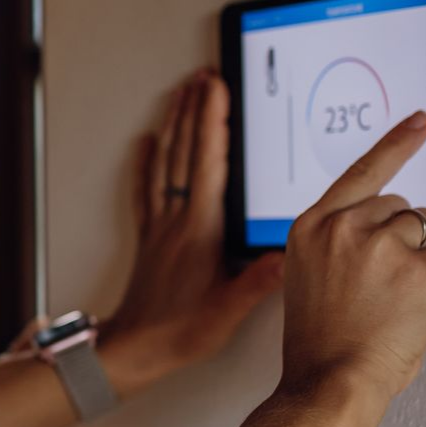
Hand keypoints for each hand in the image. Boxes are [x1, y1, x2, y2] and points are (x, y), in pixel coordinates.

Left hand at [96, 70, 283, 397]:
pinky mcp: (149, 238)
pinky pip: (146, 190)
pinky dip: (147, 162)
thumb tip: (291, 253)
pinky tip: (146, 142)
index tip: (217, 88)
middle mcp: (176, 220)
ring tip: (180, 94)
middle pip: (185, 153)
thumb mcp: (229, 310)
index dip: (212, 122)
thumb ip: (260, 281)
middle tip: (202, 76)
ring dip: (173, 126)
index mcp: (199, 230)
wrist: (133, 350)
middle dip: (195, 111)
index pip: (207, 163)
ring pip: (164, 164)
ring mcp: (159, 227)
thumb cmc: (178, 332)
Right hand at [281, 110, 425, 407]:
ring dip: (423, 260)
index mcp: (309, 228)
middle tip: (389, 281)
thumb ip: (337, 247)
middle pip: (400, 206)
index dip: (395, 145)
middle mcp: (341, 228)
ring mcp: (379, 245)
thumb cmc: (318, 345)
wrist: (328, 383)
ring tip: (396, 298)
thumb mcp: (309, 281)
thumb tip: (384, 237)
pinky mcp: (415, 267)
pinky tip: (414, 307)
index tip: (419, 122)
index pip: (360, 173)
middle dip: (405, 238)